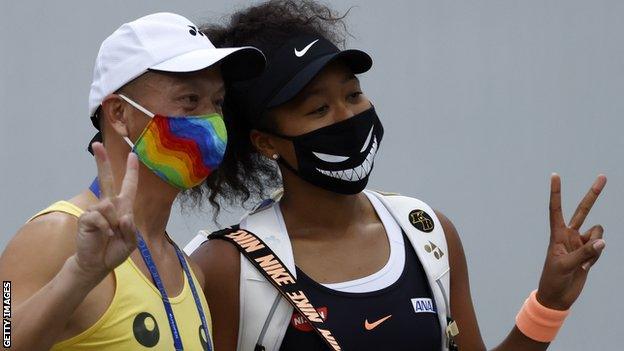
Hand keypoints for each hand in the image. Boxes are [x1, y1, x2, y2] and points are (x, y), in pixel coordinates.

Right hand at [73, 143, 138, 282]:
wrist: (97, 264)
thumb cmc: (114, 251)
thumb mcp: (130, 243)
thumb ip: (131, 229)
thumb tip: (123, 216)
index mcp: (123, 207)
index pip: (128, 186)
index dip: (131, 172)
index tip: (133, 155)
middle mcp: (109, 205)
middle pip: (105, 179)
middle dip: (101, 162)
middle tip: (96, 145)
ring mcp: (96, 210)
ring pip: (108, 206)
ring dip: (113, 223)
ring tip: (110, 235)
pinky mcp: (86, 217)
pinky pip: (99, 216)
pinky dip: (105, 228)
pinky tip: (103, 235)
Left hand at [537, 173, 606, 309]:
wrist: (558, 297)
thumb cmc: (553, 279)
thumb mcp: (566, 266)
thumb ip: (584, 253)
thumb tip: (602, 240)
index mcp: (557, 234)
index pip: (556, 209)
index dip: (556, 192)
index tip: (554, 175)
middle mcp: (569, 234)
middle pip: (583, 210)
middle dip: (593, 194)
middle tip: (603, 177)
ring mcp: (580, 243)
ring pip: (598, 232)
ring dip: (595, 246)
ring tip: (583, 262)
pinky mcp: (589, 252)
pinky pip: (600, 247)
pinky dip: (596, 257)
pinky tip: (585, 268)